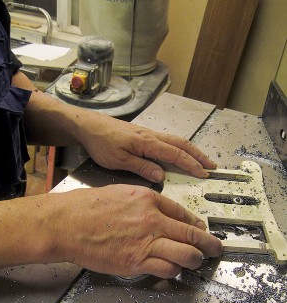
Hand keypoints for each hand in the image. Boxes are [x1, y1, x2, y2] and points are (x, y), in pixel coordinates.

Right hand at [48, 185, 221, 277]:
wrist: (69, 224)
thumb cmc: (89, 207)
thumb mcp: (122, 193)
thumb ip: (145, 202)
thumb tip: (160, 212)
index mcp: (149, 200)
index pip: (183, 214)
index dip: (197, 224)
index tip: (202, 229)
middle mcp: (153, 221)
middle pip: (193, 234)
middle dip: (210, 243)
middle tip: (216, 248)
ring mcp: (146, 243)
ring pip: (186, 254)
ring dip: (195, 260)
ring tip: (198, 261)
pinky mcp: (136, 263)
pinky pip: (167, 269)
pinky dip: (174, 270)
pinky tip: (174, 269)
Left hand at [79, 116, 216, 182]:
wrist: (89, 125)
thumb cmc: (101, 143)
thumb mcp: (119, 160)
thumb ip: (141, 167)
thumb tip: (162, 177)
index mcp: (147, 142)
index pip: (175, 154)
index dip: (191, 165)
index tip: (203, 174)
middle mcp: (152, 135)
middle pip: (181, 144)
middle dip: (199, 155)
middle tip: (212, 166)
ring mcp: (149, 133)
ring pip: (176, 141)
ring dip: (192, 151)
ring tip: (202, 161)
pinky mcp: (144, 134)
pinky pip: (168, 140)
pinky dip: (180, 148)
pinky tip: (181, 154)